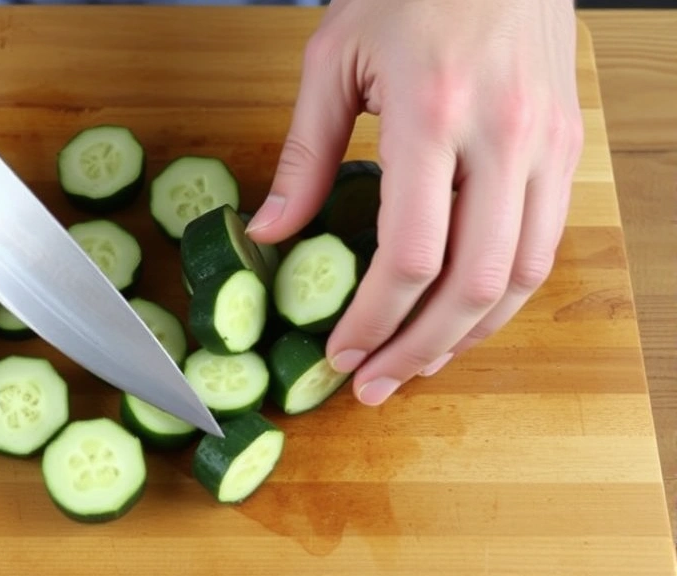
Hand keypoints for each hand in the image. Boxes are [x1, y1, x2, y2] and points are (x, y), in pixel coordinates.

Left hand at [245, 0, 583, 405]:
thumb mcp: (331, 61)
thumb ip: (303, 156)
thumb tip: (272, 234)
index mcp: (432, 115)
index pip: (410, 256)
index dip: (373, 320)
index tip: (339, 352)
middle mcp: (503, 138)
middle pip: (472, 285)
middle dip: (418, 350)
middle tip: (374, 385)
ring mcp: (546, 144)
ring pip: (521, 277)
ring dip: (467, 336)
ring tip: (417, 366)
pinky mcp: (565, 146)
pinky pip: (545, 244)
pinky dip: (504, 295)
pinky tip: (464, 317)